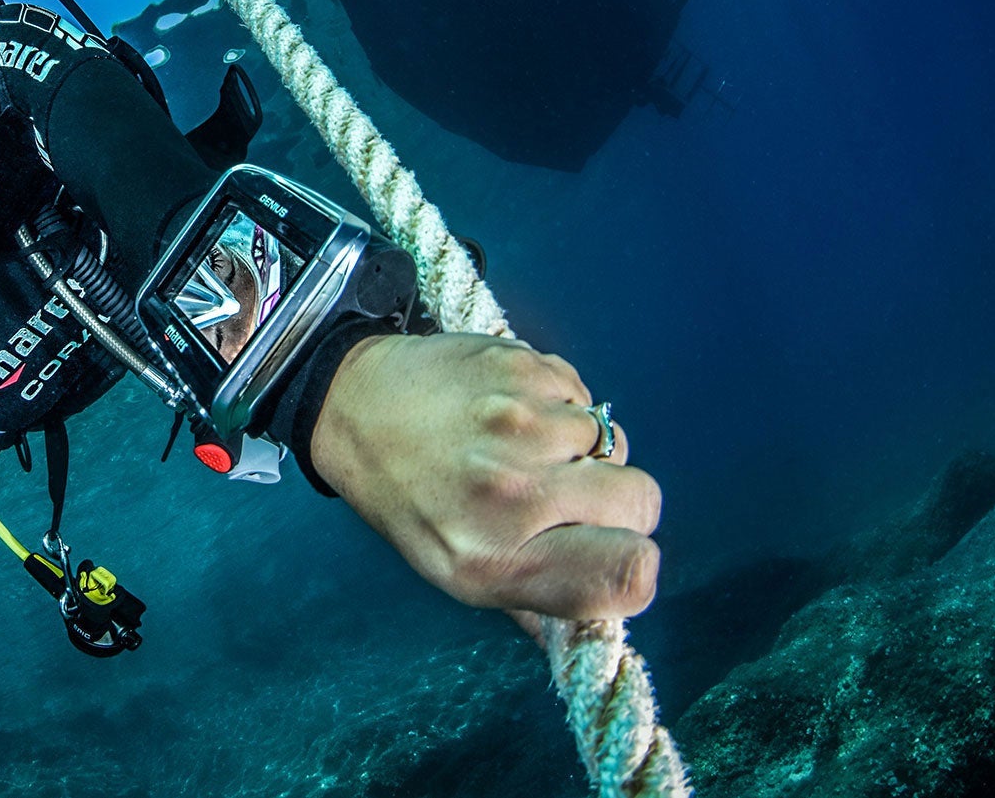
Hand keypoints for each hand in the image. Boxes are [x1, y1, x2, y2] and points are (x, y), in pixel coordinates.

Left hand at [310, 334, 660, 623]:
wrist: (354, 405)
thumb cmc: (406, 495)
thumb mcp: (451, 568)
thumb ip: (531, 597)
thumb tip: (596, 623)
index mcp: (496, 560)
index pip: (626, 574)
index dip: (636, 566)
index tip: (615, 551)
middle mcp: (513, 494)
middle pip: (640, 500)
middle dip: (617, 500)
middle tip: (568, 494)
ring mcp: (519, 425)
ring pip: (612, 441)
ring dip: (581, 448)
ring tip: (522, 447)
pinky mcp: (521, 370)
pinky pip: (583, 395)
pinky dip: (560, 404)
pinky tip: (513, 411)